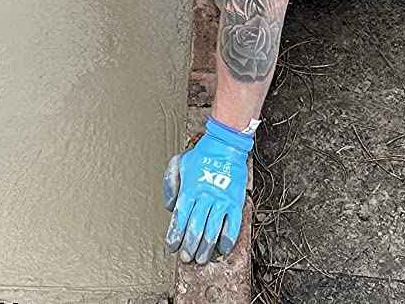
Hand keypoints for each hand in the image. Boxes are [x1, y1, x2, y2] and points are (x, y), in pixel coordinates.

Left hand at [163, 117, 251, 263]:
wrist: (225, 145)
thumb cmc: (201, 154)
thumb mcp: (178, 164)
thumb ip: (170, 185)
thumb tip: (169, 206)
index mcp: (189, 190)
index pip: (180, 219)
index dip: (175, 236)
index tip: (172, 248)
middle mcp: (205, 198)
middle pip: (195, 228)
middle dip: (189, 246)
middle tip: (186, 258)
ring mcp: (221, 201)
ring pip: (212, 230)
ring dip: (206, 248)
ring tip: (201, 259)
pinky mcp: (235, 203)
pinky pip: (232, 226)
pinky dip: (227, 241)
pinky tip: (222, 250)